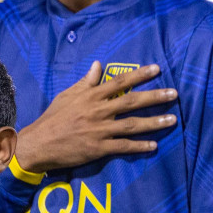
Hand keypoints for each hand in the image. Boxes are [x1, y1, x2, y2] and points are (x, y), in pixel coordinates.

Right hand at [15, 61, 178, 172]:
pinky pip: (123, 146)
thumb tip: (98, 64)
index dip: (139, 74)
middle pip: (131, 101)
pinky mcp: (98, 148)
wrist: (37, 144)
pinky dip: (140, 146)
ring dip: (154, 122)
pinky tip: (154, 145)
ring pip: (132, 124)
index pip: (119, 82)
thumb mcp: (67, 96)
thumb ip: (86, 82)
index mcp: (90, 96)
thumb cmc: (53, 118)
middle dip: (155, 97)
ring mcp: (99, 130)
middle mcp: (97, 111)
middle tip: (174, 93)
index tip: (157, 69)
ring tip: (173, 119)